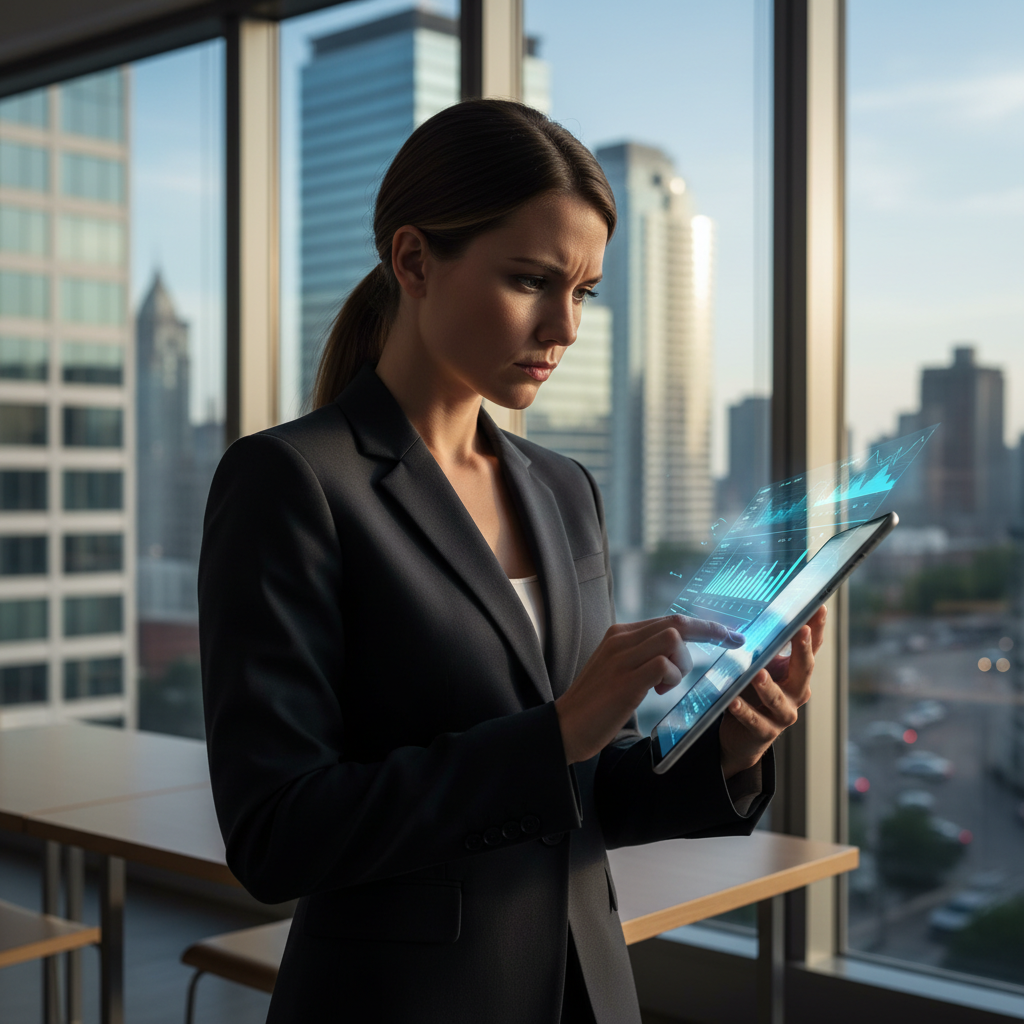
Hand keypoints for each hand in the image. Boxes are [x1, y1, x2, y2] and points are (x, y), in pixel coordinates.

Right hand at [555, 615, 743, 764]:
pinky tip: (658, 692)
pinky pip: (663, 664)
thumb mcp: (618, 669)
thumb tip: (674, 651)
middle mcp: (620, 639)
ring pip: (673, 639)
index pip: (669, 619)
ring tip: (666, 685)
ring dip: (683, 664)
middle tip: (733, 643)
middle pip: (676, 623)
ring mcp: (621, 658)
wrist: (566, 726)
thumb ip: (641, 655)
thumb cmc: (596, 703)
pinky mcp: (625, 680)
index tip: (728, 633)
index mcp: (619, 634)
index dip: (703, 625)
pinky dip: (672, 677)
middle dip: (711, 632)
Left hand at [718, 605, 827, 778]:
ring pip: (778, 699)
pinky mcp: (765, 732)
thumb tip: (764, 612)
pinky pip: (755, 720)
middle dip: (803, 650)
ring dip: (768, 686)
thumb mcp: (763, 666)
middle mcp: (796, 693)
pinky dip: (743, 710)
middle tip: (800, 631)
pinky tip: (733, 701)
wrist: (743, 735)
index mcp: (796, 673)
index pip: (811, 648)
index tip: (819, 607)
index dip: (816, 629)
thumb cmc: (754, 694)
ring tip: (757, 673)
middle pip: (803, 670)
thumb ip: (767, 646)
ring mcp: (782, 714)